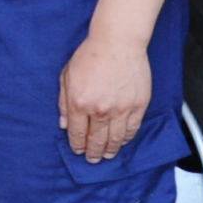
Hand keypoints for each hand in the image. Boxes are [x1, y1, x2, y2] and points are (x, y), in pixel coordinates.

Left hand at [61, 26, 156, 160]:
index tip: (77, 151)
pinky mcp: (138, 105)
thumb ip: (63, 103)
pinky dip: (128, 138)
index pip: (77, 133)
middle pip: (97, 139)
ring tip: (107, 155)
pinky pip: (133, 128)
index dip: (77, 145)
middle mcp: (100, 109)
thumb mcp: (66, 77)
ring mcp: (121, 109)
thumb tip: (63, 124)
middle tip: (92, 159)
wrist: (117, 43)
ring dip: (111, 149)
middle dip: (93, 152)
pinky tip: (123, 142)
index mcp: (79, 103)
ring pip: (116, 138)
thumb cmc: (90, 56)